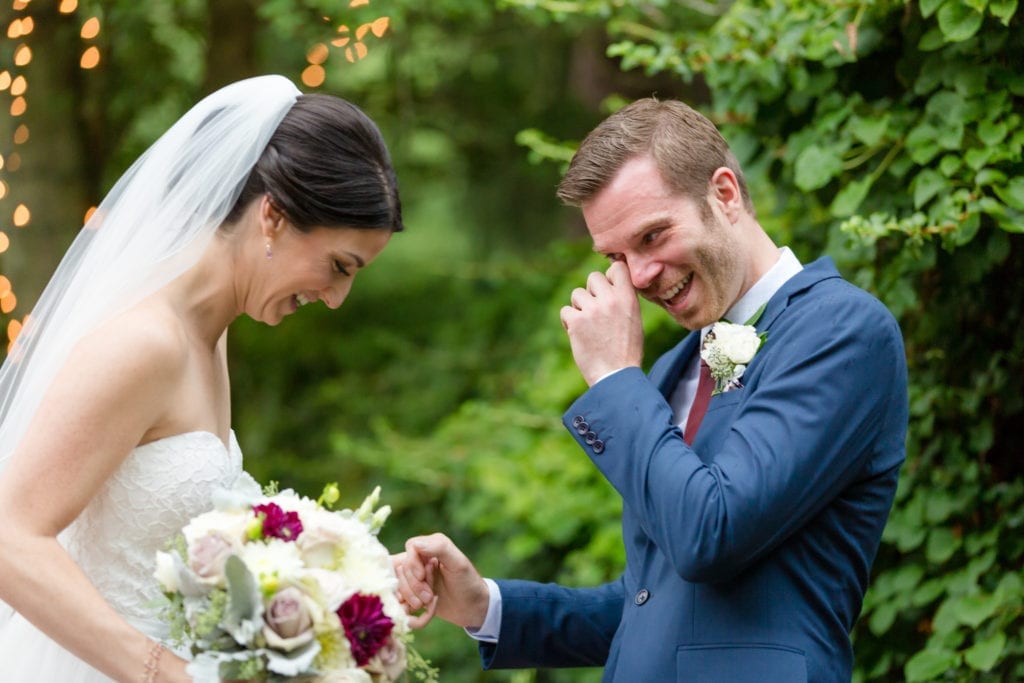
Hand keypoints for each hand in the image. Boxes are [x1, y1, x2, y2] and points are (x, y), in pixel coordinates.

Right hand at [393, 533, 489, 630]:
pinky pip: (398, 601)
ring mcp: (415, 578)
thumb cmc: (469, 583)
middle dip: (414, 585)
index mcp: (431, 548)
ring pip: (397, 585)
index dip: (412, 564)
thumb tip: (414, 544)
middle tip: (430, 596)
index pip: (410, 548)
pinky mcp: (413, 595)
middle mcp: (421, 560)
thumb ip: (440, 547)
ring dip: (410, 597)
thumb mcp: (459, 563)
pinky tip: (419, 611)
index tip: (423, 576)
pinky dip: (406, 608)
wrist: (473, 609)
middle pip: (401, 568)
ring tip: (427, 603)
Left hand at [559, 260, 643, 384]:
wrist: (616, 375)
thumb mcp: (633, 319)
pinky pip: (566, 310)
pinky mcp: (576, 322)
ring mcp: (592, 310)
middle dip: (591, 292)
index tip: (608, 288)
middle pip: (593, 277)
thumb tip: (609, 283)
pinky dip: (568, 321)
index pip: (617, 267)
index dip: (610, 276)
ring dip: (579, 307)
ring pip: (577, 294)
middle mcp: (610, 300)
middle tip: (596, 311)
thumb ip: (622, 299)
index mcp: (628, 298)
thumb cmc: (626, 350)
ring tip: (589, 326)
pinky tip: (578, 334)